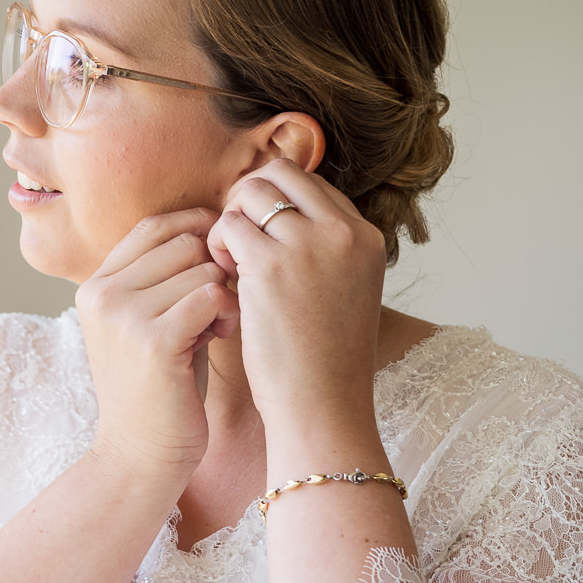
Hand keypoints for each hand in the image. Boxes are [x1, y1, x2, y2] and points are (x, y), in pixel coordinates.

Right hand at [76, 207, 238, 484]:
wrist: (140, 455)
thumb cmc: (158, 388)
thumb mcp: (149, 322)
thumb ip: (167, 277)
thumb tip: (215, 225)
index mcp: (95, 286)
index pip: (153, 226)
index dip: (196, 230)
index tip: (220, 260)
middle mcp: (101, 294)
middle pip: (183, 241)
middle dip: (212, 268)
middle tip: (217, 308)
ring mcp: (123, 315)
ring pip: (201, 267)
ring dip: (223, 294)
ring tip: (215, 327)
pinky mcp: (153, 339)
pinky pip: (210, 295)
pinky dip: (226, 312)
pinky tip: (220, 336)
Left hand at [204, 158, 388, 434]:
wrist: (323, 408)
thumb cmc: (323, 362)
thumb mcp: (343, 293)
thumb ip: (323, 251)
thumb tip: (278, 218)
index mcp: (366, 237)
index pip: (310, 185)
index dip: (275, 206)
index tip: (261, 242)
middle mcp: (343, 231)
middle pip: (280, 173)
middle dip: (248, 201)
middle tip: (238, 245)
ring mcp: (309, 244)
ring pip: (249, 192)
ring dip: (230, 222)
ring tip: (230, 266)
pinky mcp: (271, 264)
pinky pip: (226, 225)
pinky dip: (216, 247)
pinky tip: (223, 281)